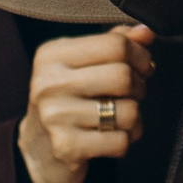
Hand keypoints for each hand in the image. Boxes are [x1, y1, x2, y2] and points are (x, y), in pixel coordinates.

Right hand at [17, 24, 156, 182]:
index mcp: (52, 54)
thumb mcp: (81, 65)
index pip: (114, 44)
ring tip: (118, 119)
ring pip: (128, 111)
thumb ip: (113, 44)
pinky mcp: (66, 146)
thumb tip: (146, 32)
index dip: (140, 55)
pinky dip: (124, 141)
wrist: (36, 150)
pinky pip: (120, 141)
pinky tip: (109, 138)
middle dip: (139, 87)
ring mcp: (55, 115)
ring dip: (134, 119)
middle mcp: (49, 82)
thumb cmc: (67, 101)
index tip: (141, 66)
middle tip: (131, 94)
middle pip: (123, 75)